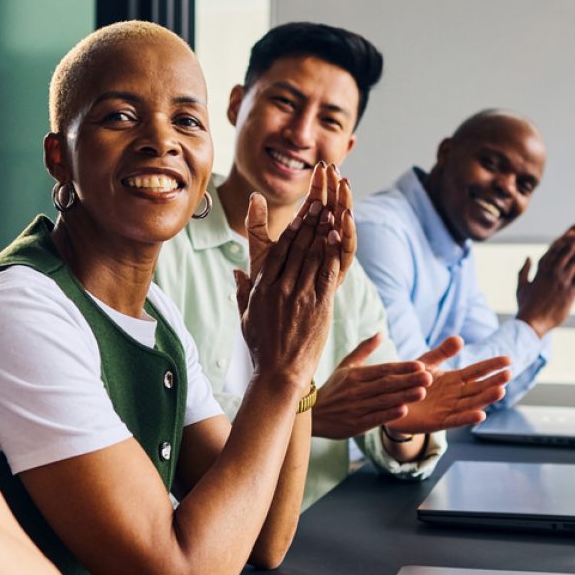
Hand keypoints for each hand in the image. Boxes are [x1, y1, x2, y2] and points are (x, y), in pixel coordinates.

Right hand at [234, 163, 353, 392]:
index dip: (291, 229)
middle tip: (318, 200)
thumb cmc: (262, 348)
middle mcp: (281, 288)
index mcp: (262, 288)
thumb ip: (242, 291)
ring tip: (330, 209)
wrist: (279, 374)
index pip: (278, 251)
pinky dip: (332, 252)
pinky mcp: (319, 306)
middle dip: (309, 221)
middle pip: (297, 247)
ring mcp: (300, 296)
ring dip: (322, 230)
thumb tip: (236, 271)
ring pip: (313, 255)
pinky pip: (327, 273)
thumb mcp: (245, 317)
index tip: (300, 213)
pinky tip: (338, 235)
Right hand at [312, 334, 431, 439]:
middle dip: (409, 380)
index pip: (382, 369)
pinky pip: (374, 418)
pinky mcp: (355, 424)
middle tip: (429, 376)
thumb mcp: (345, 366)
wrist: (312, 415)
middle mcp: (356, 390)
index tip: (420, 365)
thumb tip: (381, 333)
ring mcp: (356, 407)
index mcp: (355, 375)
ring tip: (422, 391)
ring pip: (384, 400)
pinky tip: (403, 410)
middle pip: (386, 384)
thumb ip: (364, 350)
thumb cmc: (333, 388)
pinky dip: (388, 414)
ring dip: (404, 396)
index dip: (402, 367)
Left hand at [381, 337, 512, 434]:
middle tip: (508, 374)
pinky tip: (481, 415)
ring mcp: (449, 409)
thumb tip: (459, 338)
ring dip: (485, 398)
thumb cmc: (409, 382)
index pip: (477, 371)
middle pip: (479, 388)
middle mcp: (456, 395)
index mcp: (454, 380)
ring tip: (500, 390)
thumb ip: (442, 353)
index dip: (492, 366)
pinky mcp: (438, 422)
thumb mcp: (425, 363)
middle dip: (494, 381)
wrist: (389, 401)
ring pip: (471, 404)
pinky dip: (468, 418)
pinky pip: (455, 420)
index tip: (508, 360)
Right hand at [515, 218, 574, 336]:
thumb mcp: (521, 286)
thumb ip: (524, 271)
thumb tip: (527, 257)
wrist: (531, 322)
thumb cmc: (525, 306)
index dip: (565, 240)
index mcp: (540, 271)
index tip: (573, 232)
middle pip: (567, 251)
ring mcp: (562, 281)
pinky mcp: (570, 291)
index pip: (554, 250)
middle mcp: (552, 273)